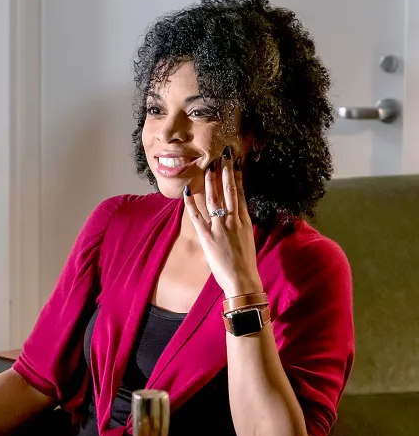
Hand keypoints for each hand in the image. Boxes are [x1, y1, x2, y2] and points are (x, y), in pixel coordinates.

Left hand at [183, 147, 263, 297]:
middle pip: (228, 190)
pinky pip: (196, 215)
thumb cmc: (245, 262)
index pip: (241, 193)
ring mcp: (219, 226)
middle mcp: (233, 219)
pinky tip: (187, 190)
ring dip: (211, 181)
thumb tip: (236, 215)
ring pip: (214, 198)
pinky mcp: (207, 236)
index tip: (235, 164)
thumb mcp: (247, 238)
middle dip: (224, 172)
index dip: (237, 177)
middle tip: (221, 156)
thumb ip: (240, 225)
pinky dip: (190, 203)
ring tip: (209, 166)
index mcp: (245, 220)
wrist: (242, 279)